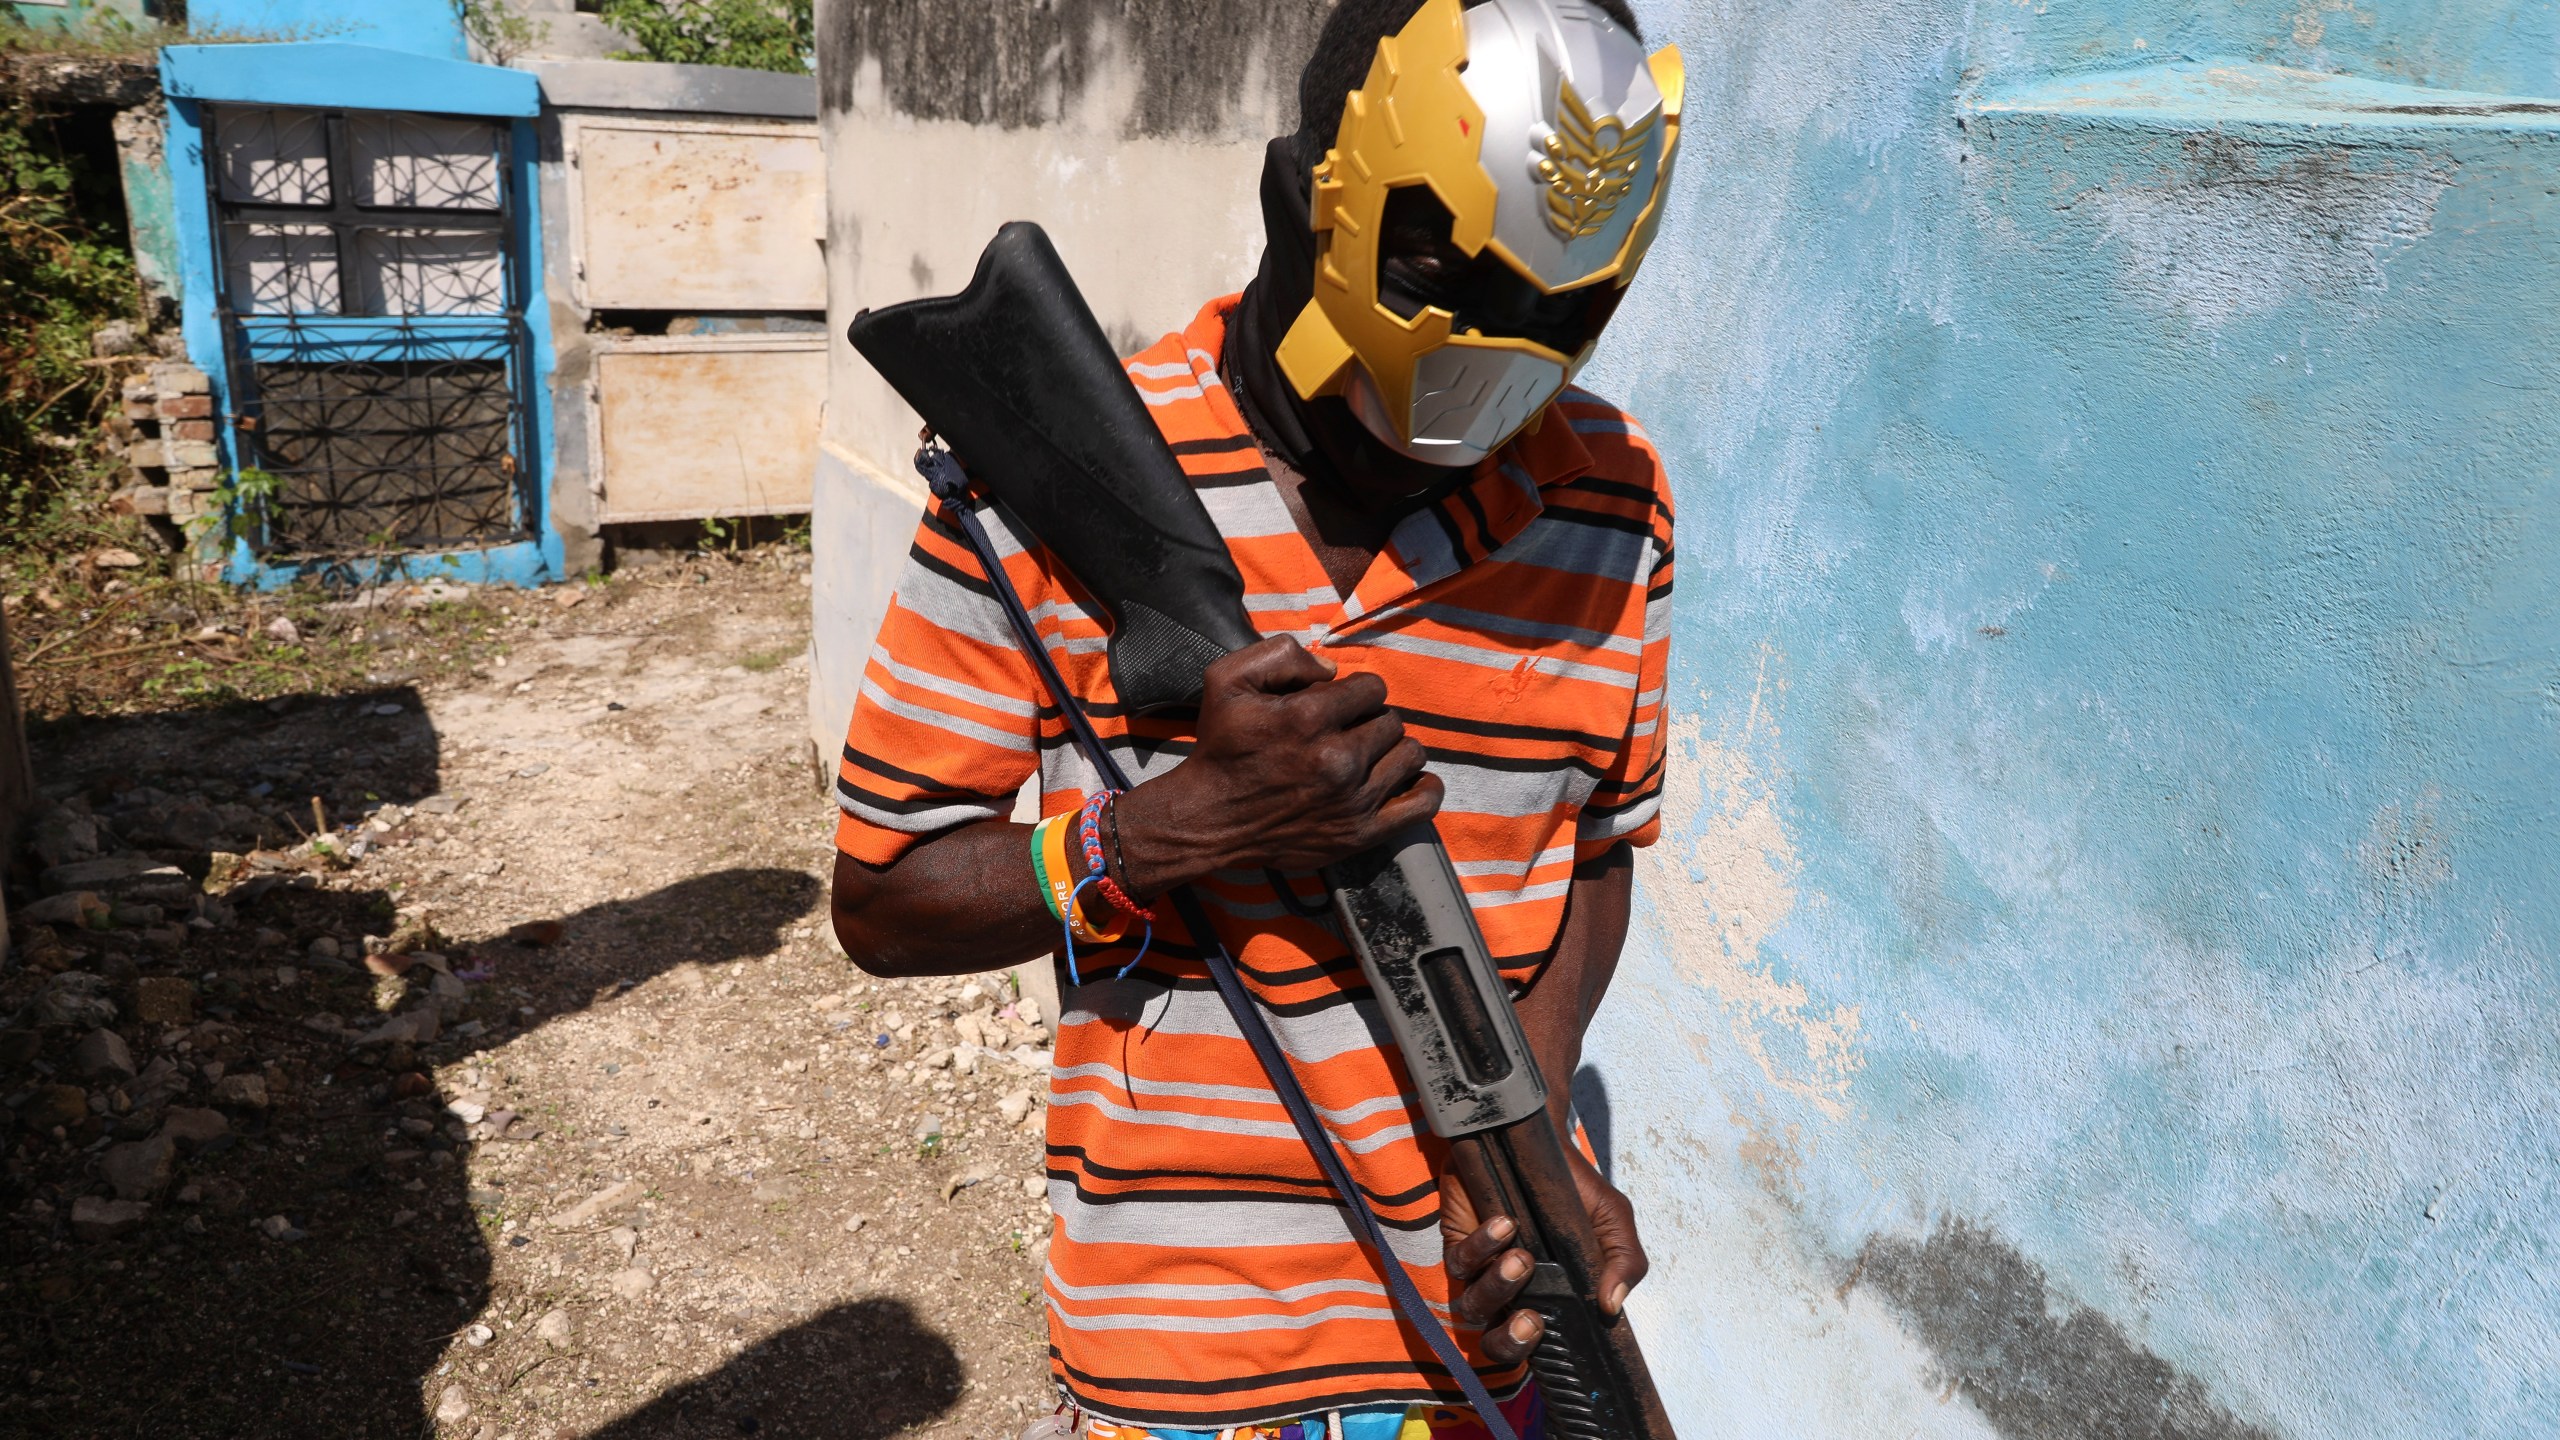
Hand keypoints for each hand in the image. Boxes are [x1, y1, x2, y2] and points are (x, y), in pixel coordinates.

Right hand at [1113, 636, 1440, 896]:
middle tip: (1346, 732)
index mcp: (1308, 717)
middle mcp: (1338, 759)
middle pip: (1392, 721)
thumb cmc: (1221, 747)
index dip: (1357, 692)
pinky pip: (1421, 804)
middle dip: (1371, 720)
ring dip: (1392, 749)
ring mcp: (1354, 799)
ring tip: (1368, 755)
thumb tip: (1333, 672)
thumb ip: (1281, 655)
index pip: (1372, 688)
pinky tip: (1408, 779)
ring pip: (1409, 754)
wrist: (1209, 819)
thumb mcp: (1227, 680)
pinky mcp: (1361, 833)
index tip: (1339, 705)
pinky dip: (1424, 788)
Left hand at [1441, 1146, 1647, 1364]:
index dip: (1540, 1353)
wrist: (1542, 1145)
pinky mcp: (1458, 1242)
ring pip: (1474, 1305)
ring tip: (1523, 1259)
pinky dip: (1481, 1246)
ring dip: (1498, 1287)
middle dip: (1511, 1342)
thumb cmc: (1576, 1191)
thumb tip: (1611, 1304)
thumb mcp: (1612, 1222)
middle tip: (1533, 1320)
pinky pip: (1460, 1261)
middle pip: (1496, 1345)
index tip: (1555, 1338)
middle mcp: (1510, 1295)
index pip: (1537, 1348)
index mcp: (1547, 1301)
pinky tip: (1505, 1223)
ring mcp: (1481, 1271)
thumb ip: (1623, 1261)